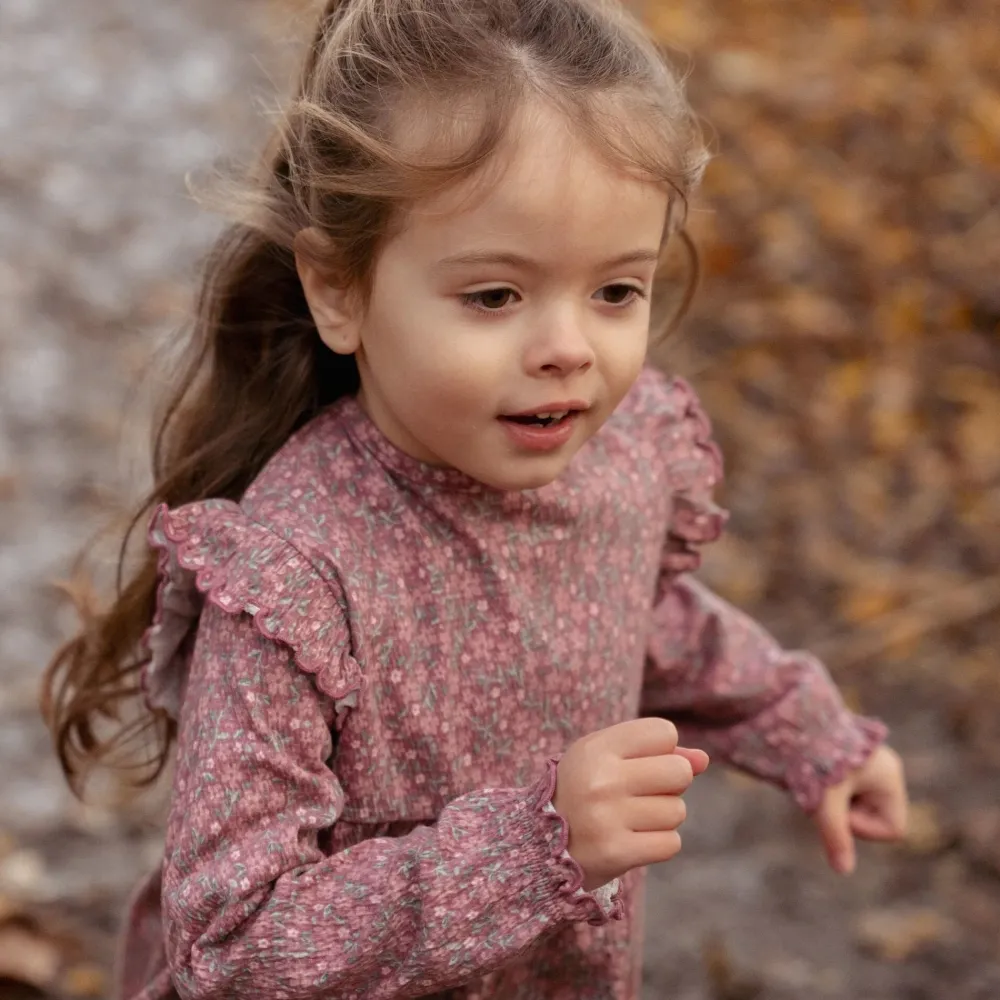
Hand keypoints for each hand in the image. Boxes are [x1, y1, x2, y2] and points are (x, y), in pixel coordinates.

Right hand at [553, 718, 708, 890]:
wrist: (541, 844)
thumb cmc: (584, 790)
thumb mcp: (607, 757)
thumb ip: (656, 752)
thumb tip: (703, 760)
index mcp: (596, 748)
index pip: (664, 733)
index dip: (662, 749)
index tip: (639, 762)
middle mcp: (601, 780)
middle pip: (680, 772)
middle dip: (670, 784)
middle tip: (640, 793)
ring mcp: (607, 818)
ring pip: (677, 811)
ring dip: (663, 817)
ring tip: (630, 819)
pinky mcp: (616, 853)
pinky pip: (671, 843)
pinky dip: (659, 844)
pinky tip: (633, 840)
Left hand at [813, 744, 907, 874]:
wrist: (792, 720)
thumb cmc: (813, 759)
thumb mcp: (825, 801)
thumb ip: (836, 835)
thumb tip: (843, 870)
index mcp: (890, 779)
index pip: (893, 829)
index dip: (864, 828)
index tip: (838, 812)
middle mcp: (885, 771)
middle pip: (874, 817)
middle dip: (846, 814)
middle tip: (822, 797)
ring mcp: (869, 765)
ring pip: (857, 804)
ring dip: (835, 803)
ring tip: (815, 785)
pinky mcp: (850, 762)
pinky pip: (846, 791)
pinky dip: (829, 791)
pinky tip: (812, 778)